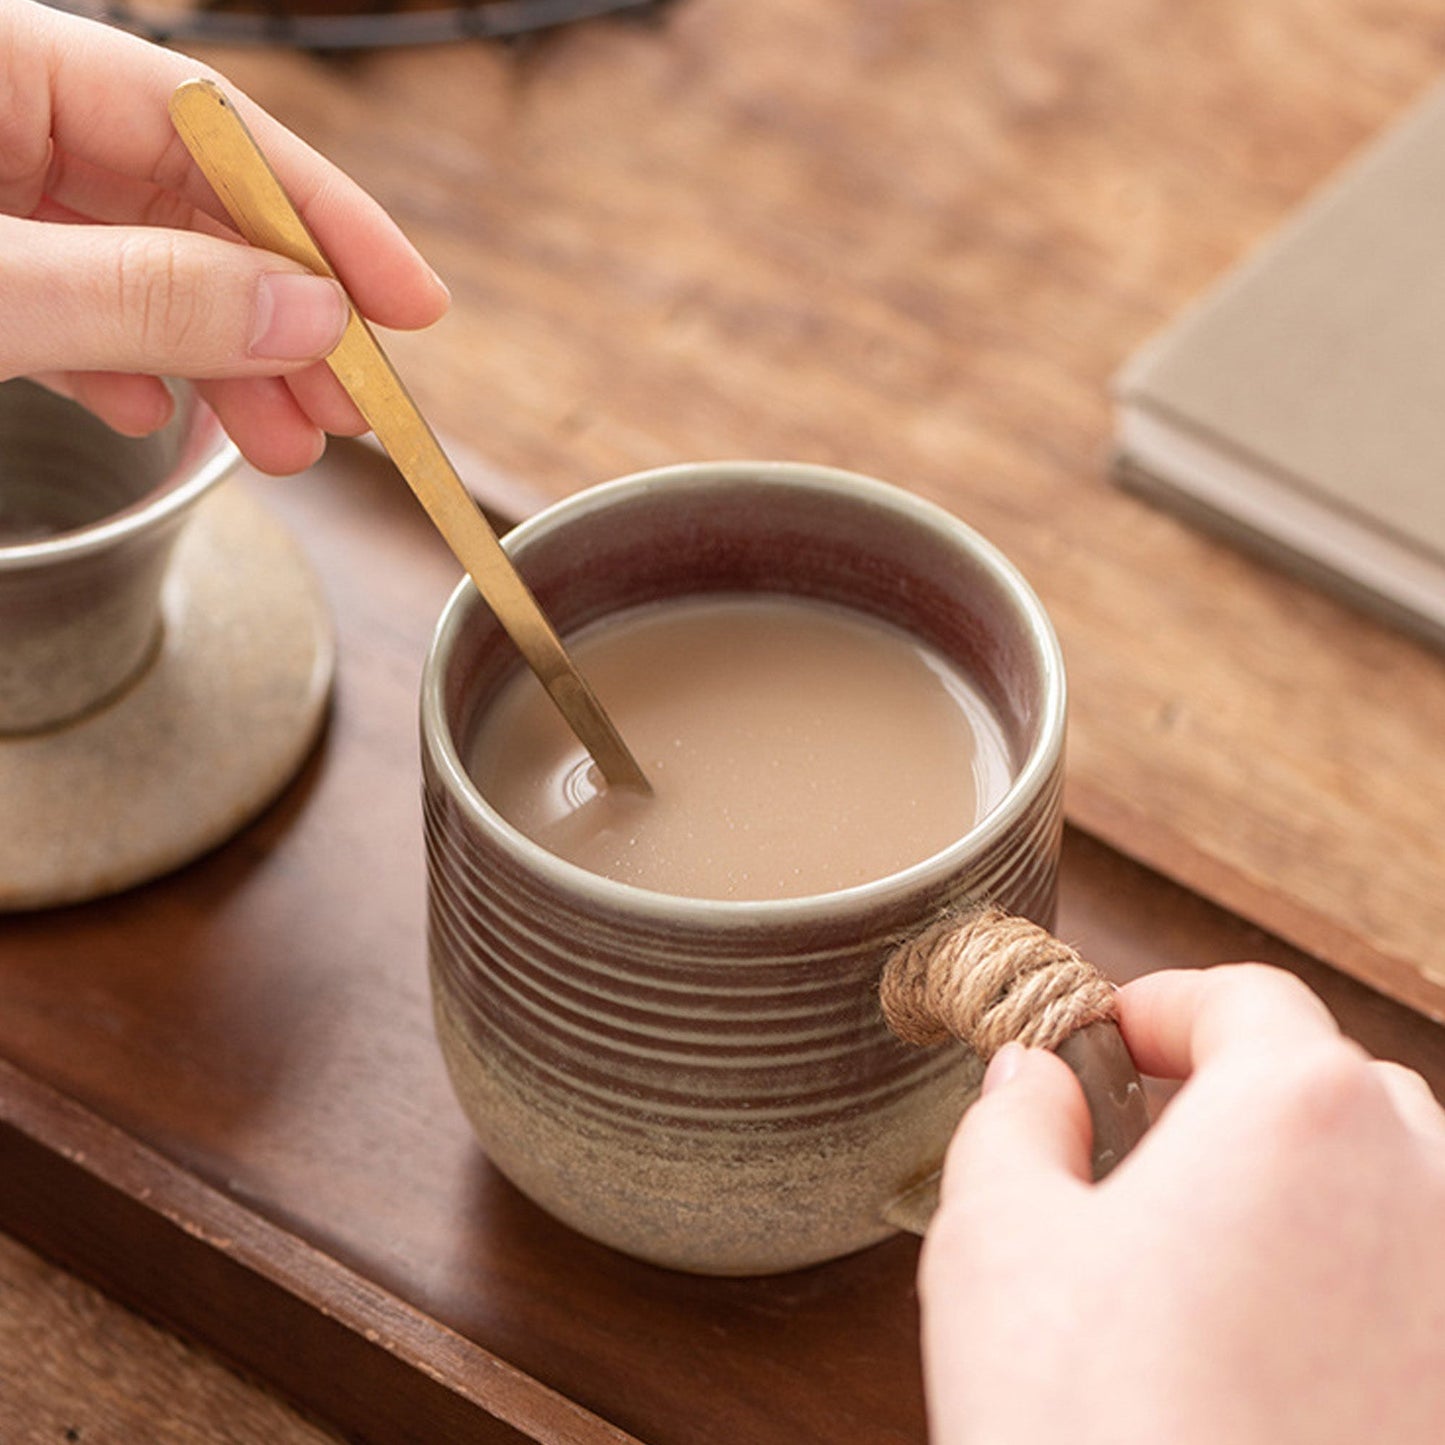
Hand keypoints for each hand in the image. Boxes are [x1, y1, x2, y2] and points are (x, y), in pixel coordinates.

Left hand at [0, 0, 449, 472]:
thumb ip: (148, 296)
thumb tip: (310, 315)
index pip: (208, 123)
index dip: (324, 218)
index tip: (408, 304)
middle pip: (186, 204)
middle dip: (278, 317)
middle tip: (352, 404)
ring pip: (138, 268)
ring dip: (221, 362)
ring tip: (283, 443)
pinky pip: (68, 308)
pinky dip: (126, 367)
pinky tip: (157, 413)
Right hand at [920, 964, 1444, 1444]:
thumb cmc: (1099, 1438)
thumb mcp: (995, 1246)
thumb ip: (1009, 1122)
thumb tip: (1032, 1079)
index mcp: (1302, 1110)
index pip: (1240, 996)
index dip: (1156, 1006)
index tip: (1100, 1043)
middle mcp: (1428, 1184)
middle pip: (1327, 1082)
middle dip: (1228, 1099)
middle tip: (1131, 1161)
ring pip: (1390, 1188)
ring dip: (1300, 1195)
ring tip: (1198, 1275)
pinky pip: (1418, 1293)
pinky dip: (1357, 1291)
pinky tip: (1264, 1364)